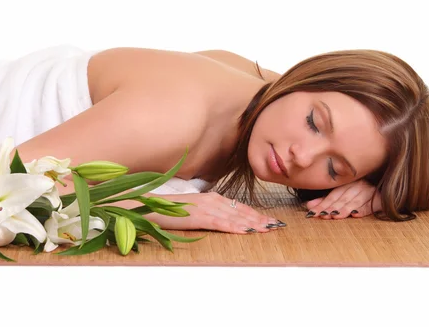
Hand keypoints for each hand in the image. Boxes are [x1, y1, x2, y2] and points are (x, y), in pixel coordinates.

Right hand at [143, 192, 285, 233]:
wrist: (152, 206)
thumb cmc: (171, 209)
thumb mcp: (194, 209)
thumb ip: (210, 212)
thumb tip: (224, 219)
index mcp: (212, 198)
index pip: (239, 207)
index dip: (256, 214)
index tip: (270, 220)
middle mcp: (212, 200)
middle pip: (241, 211)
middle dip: (260, 218)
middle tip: (277, 225)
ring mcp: (206, 208)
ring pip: (234, 217)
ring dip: (252, 223)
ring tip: (267, 229)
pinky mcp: (198, 216)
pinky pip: (220, 222)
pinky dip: (234, 227)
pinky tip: (245, 231)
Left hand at [304, 180, 381, 219]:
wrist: (386, 191)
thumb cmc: (360, 194)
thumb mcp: (342, 195)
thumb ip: (325, 201)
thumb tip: (308, 206)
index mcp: (347, 185)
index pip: (332, 196)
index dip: (322, 204)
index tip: (312, 213)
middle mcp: (357, 186)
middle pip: (341, 199)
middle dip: (331, 208)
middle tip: (322, 215)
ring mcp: (369, 192)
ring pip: (354, 201)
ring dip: (344, 209)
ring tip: (335, 216)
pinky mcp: (380, 200)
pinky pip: (371, 205)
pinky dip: (363, 209)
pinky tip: (356, 214)